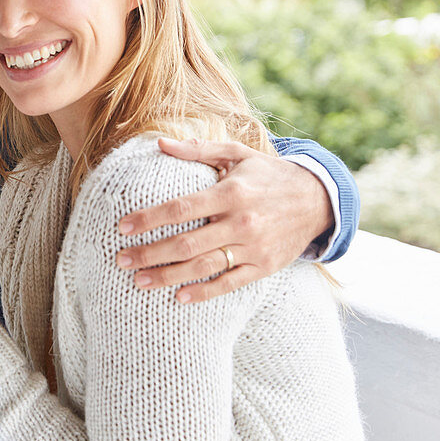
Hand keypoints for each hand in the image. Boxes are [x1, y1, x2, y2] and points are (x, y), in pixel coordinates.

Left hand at [116, 137, 332, 303]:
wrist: (317, 199)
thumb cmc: (268, 174)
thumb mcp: (237, 153)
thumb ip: (198, 150)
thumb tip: (159, 144)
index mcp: (230, 193)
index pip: (181, 208)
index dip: (149, 218)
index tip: (122, 226)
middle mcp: (241, 222)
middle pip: (186, 242)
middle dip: (150, 253)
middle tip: (121, 259)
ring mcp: (253, 248)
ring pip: (203, 266)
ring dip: (168, 276)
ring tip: (139, 281)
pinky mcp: (264, 267)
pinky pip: (229, 283)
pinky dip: (204, 292)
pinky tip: (179, 297)